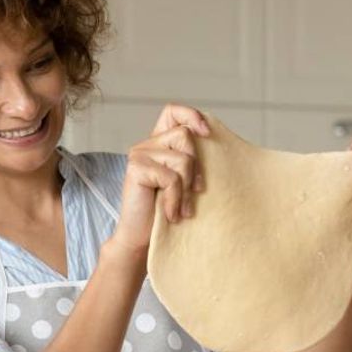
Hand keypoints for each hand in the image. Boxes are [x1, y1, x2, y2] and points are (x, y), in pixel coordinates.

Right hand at [110, 103, 209, 252]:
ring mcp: (139, 155)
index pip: (172, 112)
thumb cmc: (166, 213)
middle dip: (196, 167)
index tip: (207, 133)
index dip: (191, 115)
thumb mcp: (184, 182)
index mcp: (158, 144)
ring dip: (187, 189)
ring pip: (182, 158)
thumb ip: (191, 160)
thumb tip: (215, 143)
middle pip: (185, 135)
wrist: (141, 240)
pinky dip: (176, 199)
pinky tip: (172, 214)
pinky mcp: (136, 168)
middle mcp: (146, 145)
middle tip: (194, 193)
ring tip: (182, 209)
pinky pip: (171, 178)